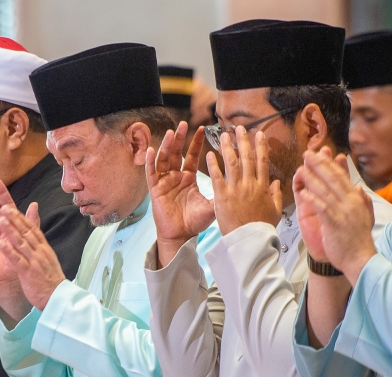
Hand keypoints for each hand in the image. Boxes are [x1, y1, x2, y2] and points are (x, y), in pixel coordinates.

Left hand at [0, 205, 66, 310]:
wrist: (58, 299)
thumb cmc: (51, 282)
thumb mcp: (48, 261)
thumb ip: (40, 248)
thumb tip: (36, 239)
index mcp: (45, 249)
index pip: (33, 229)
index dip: (22, 218)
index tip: (12, 208)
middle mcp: (40, 252)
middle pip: (26, 232)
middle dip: (14, 218)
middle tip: (3, 207)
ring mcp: (35, 262)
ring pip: (21, 242)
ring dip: (10, 230)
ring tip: (0, 219)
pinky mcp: (29, 273)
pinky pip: (17, 260)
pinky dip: (8, 251)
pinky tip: (0, 243)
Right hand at [146, 122, 215, 266]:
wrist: (181, 236)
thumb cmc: (195, 222)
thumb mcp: (212, 204)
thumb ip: (221, 192)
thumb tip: (240, 183)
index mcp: (188, 179)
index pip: (191, 156)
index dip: (195, 143)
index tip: (201, 129)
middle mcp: (175, 178)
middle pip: (176, 153)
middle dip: (179, 139)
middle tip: (183, 124)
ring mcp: (164, 183)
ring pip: (164, 160)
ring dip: (167, 146)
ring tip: (171, 133)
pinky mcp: (155, 190)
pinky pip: (151, 173)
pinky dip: (151, 162)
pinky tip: (152, 150)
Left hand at [207, 127, 282, 234]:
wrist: (249, 241)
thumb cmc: (261, 229)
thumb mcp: (275, 211)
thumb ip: (276, 195)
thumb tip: (276, 182)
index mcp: (263, 187)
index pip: (262, 162)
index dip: (261, 146)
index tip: (259, 134)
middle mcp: (250, 185)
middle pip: (247, 158)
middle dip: (244, 141)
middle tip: (239, 127)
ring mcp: (236, 190)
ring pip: (232, 163)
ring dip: (228, 147)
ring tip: (224, 135)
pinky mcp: (222, 197)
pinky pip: (217, 177)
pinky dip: (213, 165)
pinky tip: (209, 154)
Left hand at [299, 148, 377, 284]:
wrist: (360, 260)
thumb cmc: (359, 241)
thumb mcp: (365, 218)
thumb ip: (363, 202)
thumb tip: (359, 188)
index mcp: (356, 200)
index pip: (342, 178)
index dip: (332, 164)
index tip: (323, 153)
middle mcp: (350, 202)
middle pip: (333, 179)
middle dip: (320, 165)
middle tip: (308, 154)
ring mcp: (342, 212)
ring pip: (325, 191)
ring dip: (313, 178)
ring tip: (301, 168)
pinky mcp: (334, 223)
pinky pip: (322, 207)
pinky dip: (313, 198)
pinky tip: (303, 191)